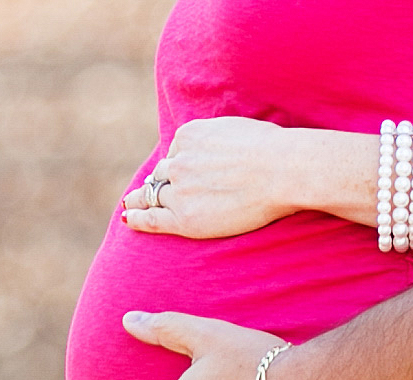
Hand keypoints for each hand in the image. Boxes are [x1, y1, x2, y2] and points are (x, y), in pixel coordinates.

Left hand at [121, 117, 299, 238]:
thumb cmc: (275, 150)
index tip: (180, 174)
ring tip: (133, 205)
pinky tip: (129, 219)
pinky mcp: (184, 217)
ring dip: (143, 198)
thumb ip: (223, 138)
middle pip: (161, 174)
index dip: (179, 164)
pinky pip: (152, 218)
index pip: (177, 153)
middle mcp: (179, 162)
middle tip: (148, 190)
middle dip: (158, 181)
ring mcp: (179, 190)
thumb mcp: (241, 128)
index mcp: (189, 135)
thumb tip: (228, 144)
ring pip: (153, 194)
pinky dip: (137, 218)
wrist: (283, 171)